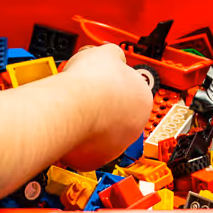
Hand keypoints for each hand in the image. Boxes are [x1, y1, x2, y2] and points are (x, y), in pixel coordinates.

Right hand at [58, 44, 154, 169]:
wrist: (72, 106)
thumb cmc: (90, 82)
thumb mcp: (107, 53)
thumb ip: (114, 56)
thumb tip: (111, 56)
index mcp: (143, 97)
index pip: (132, 91)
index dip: (114, 84)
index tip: (101, 82)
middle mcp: (135, 125)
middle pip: (119, 115)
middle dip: (103, 106)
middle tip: (85, 94)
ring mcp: (117, 145)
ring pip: (103, 134)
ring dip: (91, 124)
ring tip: (74, 109)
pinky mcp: (96, 159)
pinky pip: (87, 149)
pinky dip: (77, 141)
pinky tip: (69, 126)